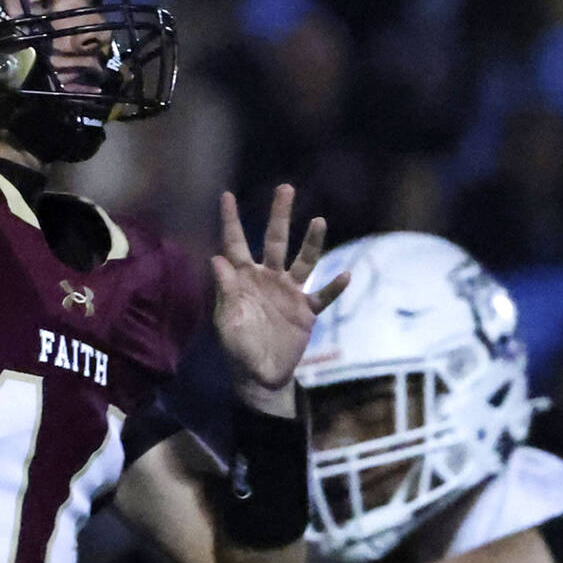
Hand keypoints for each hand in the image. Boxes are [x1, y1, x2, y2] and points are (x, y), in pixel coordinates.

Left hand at [211, 184, 348, 417]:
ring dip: (311, 243)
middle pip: (275, 240)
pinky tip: (345, 275)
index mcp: (243, 278)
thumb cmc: (237, 347)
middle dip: (279, 215)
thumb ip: (224, 290)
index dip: (231, 220)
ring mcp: (289, 292)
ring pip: (303, 261)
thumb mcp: (226, 320)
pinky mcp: (307, 311)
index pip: (235, 243)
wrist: (259, 374)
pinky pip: (323, 296)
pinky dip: (334, 287)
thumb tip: (216, 259)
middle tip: (285, 187)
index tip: (226, 195)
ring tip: (318, 221)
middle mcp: (268, 277)